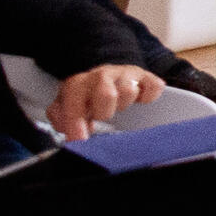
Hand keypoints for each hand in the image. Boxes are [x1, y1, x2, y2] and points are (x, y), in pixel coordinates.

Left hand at [48, 64, 165, 139]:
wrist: (105, 78)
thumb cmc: (87, 98)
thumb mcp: (68, 108)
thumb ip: (62, 120)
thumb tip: (68, 129)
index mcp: (78, 84)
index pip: (74, 103)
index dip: (76, 124)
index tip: (79, 140)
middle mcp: (101, 75)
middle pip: (106, 94)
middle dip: (104, 112)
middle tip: (102, 117)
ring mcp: (124, 74)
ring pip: (129, 91)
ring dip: (124, 103)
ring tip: (118, 106)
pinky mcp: (145, 76)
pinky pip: (153, 87)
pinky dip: (148, 96)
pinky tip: (139, 100)